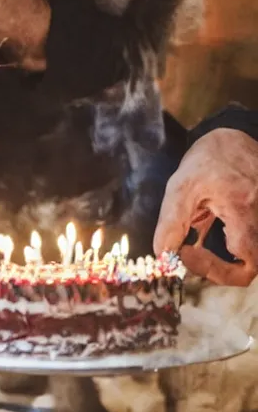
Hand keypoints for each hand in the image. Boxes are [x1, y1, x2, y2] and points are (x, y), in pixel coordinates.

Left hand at [154, 129, 257, 284]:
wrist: (233, 140)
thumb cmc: (208, 161)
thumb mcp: (182, 186)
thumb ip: (172, 221)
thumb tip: (163, 253)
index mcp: (244, 210)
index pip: (246, 264)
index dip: (217, 271)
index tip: (185, 254)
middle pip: (252, 266)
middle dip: (221, 269)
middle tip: (192, 255)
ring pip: (253, 256)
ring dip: (227, 260)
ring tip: (199, 246)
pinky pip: (252, 244)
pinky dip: (233, 248)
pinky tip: (213, 236)